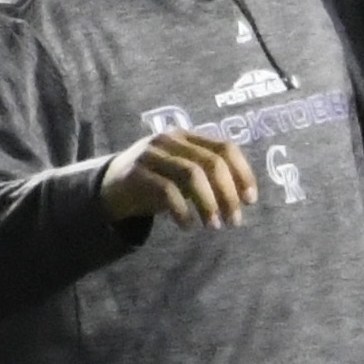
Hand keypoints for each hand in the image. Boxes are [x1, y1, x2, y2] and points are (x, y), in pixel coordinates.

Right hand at [101, 127, 256, 230]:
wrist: (112, 187)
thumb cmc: (159, 182)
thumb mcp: (187, 177)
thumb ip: (211, 179)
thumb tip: (246, 198)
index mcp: (188, 137)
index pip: (226, 148)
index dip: (243, 173)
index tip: (251, 200)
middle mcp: (171, 140)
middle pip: (212, 163)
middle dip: (228, 194)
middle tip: (235, 221)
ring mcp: (152, 153)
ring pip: (192, 174)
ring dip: (209, 204)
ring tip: (214, 226)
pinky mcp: (136, 172)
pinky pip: (167, 190)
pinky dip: (182, 210)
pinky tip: (187, 225)